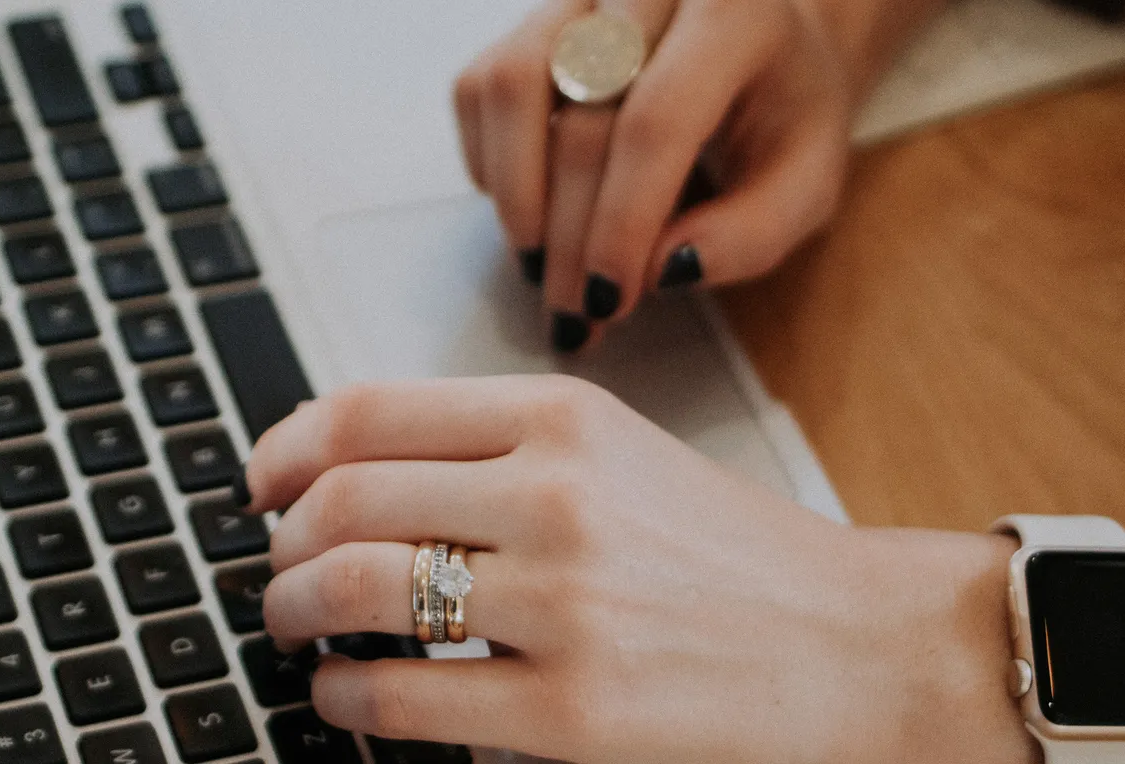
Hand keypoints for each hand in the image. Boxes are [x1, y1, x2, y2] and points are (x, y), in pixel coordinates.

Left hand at [242, 376, 1034, 762]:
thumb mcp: (624, 458)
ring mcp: (563, 605)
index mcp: (566, 419)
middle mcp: (558, 496)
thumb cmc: (740, 562)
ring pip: (355, 591)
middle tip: (277, 572)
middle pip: (343, 499)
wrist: (863, 649)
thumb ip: (501, 450)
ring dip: (295, 613)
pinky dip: (343, 701)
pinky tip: (347, 701)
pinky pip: (400, 702)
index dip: (285, 449)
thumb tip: (351, 473)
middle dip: (281, 544)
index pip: (368, 409)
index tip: (261, 483)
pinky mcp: (571, 715)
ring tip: (298, 632)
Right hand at [453, 0, 854, 350]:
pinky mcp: (532, 14)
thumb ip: (750, 235)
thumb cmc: (783, 114)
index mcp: (734, 9)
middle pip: (581, 117)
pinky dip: (491, 163)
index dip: (621, 221)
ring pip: (511, 88)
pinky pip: (480, 88)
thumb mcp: (805, 182)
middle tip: (574, 312)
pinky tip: (532, 210)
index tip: (609, 300)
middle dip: (570, 236)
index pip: (656, 120)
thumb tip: (661, 272)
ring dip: (516, 196)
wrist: (763, 38)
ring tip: (541, 266)